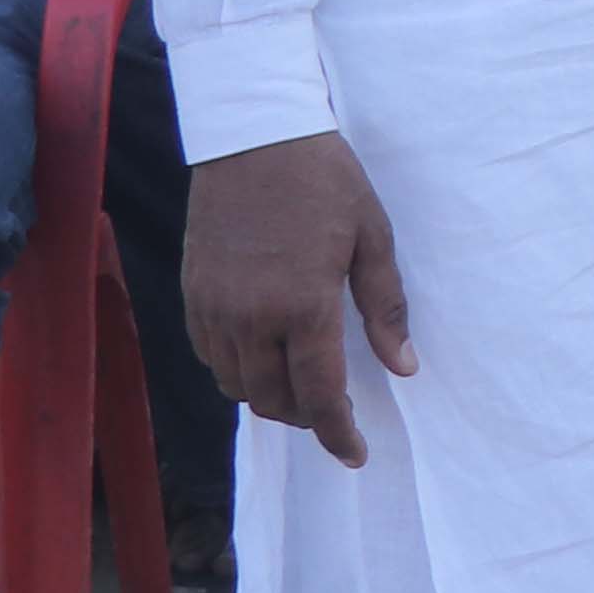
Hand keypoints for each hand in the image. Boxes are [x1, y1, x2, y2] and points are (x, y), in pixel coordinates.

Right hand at [186, 133, 414, 464]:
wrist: (254, 138)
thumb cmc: (326, 182)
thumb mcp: (372, 239)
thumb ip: (384, 309)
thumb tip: (402, 367)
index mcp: (303, 306)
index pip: (319, 395)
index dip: (338, 433)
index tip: (355, 454)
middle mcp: (251, 318)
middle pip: (273, 400)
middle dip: (307, 418)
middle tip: (336, 413)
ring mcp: (214, 309)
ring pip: (236, 385)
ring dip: (270, 396)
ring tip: (301, 385)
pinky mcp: (191, 296)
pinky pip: (210, 356)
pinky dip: (237, 370)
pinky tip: (263, 354)